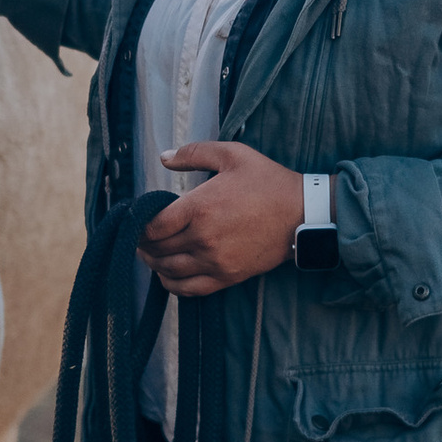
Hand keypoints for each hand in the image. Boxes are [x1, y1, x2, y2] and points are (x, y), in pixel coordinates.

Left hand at [140, 142, 301, 294]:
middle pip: (156, 248)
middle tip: (141, 234)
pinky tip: (166, 273)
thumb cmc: (268, 182)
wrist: (302, 214)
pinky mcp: (226, 277)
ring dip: (153, 262)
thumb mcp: (232, 155)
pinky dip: (171, 283)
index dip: (138, 223)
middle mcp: (202, 238)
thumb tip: (164, 158)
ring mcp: (214, 261)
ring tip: (150, 252)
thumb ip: (193, 153)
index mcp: (199, 207)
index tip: (139, 217)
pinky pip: (188, 289)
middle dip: (143, 241)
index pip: (151, 225)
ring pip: (167, 270)